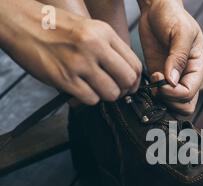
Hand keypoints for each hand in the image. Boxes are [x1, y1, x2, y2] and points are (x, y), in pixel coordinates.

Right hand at [1, 2, 141, 104]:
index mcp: (103, 32)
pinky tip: (80, 89)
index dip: (135, 81)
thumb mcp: (88, 28)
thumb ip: (109, 49)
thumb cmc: (53, 26)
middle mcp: (94, 46)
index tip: (130, 86)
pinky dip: (88, 99)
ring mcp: (80, 63)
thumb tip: (127, 74)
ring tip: (94, 87)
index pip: (135, 64)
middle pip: (127, 81)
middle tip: (114, 90)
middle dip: (123, 90)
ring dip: (104, 96)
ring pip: (111, 93)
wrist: (21, 23)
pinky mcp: (65, 78)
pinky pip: (91, 99)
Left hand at [138, 0, 202, 114]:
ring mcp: (174, 79)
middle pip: (185, 105)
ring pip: (174, 105)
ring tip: (153, 80)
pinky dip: (154, 94)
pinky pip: (161, 97)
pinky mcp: (161, 78)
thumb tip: (172, 80)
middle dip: (169, 100)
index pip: (190, 93)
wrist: (156, 8)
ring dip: (161, 99)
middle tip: (157, 85)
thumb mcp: (180, 32)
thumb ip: (178, 57)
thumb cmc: (172, 15)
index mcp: (198, 66)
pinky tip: (149, 79)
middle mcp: (188, 76)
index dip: (174, 93)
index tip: (161, 80)